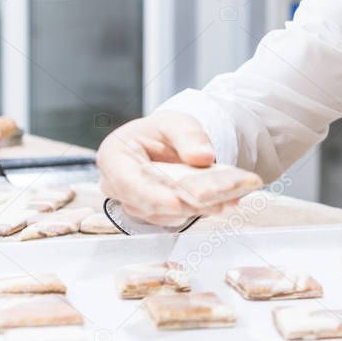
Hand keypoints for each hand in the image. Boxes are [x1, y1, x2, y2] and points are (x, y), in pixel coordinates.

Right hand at [98, 112, 231, 225]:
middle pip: (148, 204)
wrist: (165, 143)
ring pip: (164, 215)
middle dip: (185, 205)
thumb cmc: (162, 132)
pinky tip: (222, 202)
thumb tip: (202, 157)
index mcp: (114, 157)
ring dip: (196, 210)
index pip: (130, 183)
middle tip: (219, 201)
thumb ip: (189, 136)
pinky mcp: (152, 213)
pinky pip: (175, 217)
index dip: (155, 196)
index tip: (181, 201)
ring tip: (227, 201)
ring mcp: (133, 202)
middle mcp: (117, 185)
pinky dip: (198, 211)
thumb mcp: (177, 123)